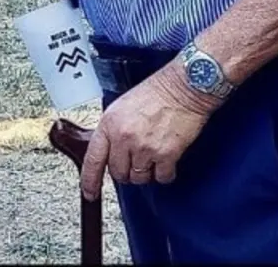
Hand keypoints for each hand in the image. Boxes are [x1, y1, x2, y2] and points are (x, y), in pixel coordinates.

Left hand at [80, 65, 216, 200]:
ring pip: (140, 178)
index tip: (91, 193)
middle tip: (138, 159)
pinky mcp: (166, 154)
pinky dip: (166, 172)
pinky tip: (168, 160)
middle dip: (127, 171)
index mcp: (110, 123)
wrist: (187, 85)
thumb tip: (111, 152)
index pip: (93, 160)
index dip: (90, 182)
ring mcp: (145, 147)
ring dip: (148, 171)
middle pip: (119, 173)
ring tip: (155, 154)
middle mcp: (124, 137)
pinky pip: (162, 177)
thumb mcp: (124, 105)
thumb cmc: (159, 90)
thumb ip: (113, 130)